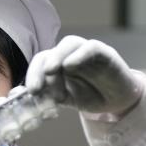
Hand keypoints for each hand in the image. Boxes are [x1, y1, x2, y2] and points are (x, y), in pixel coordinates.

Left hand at [25, 35, 143, 115]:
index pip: (40, 62)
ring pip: (69, 44)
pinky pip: (91, 47)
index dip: (32, 74)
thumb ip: (49, 95)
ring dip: (57, 57)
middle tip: (36, 88)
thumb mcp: (67, 98)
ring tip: (51, 72)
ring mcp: (87, 52)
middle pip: (51, 52)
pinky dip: (79, 54)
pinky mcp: (105, 53)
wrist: (119, 101)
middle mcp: (70, 55)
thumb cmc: (91, 96)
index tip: (31, 92)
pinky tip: (71, 65)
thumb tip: (26, 98)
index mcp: (58, 64)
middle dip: (40, 68)